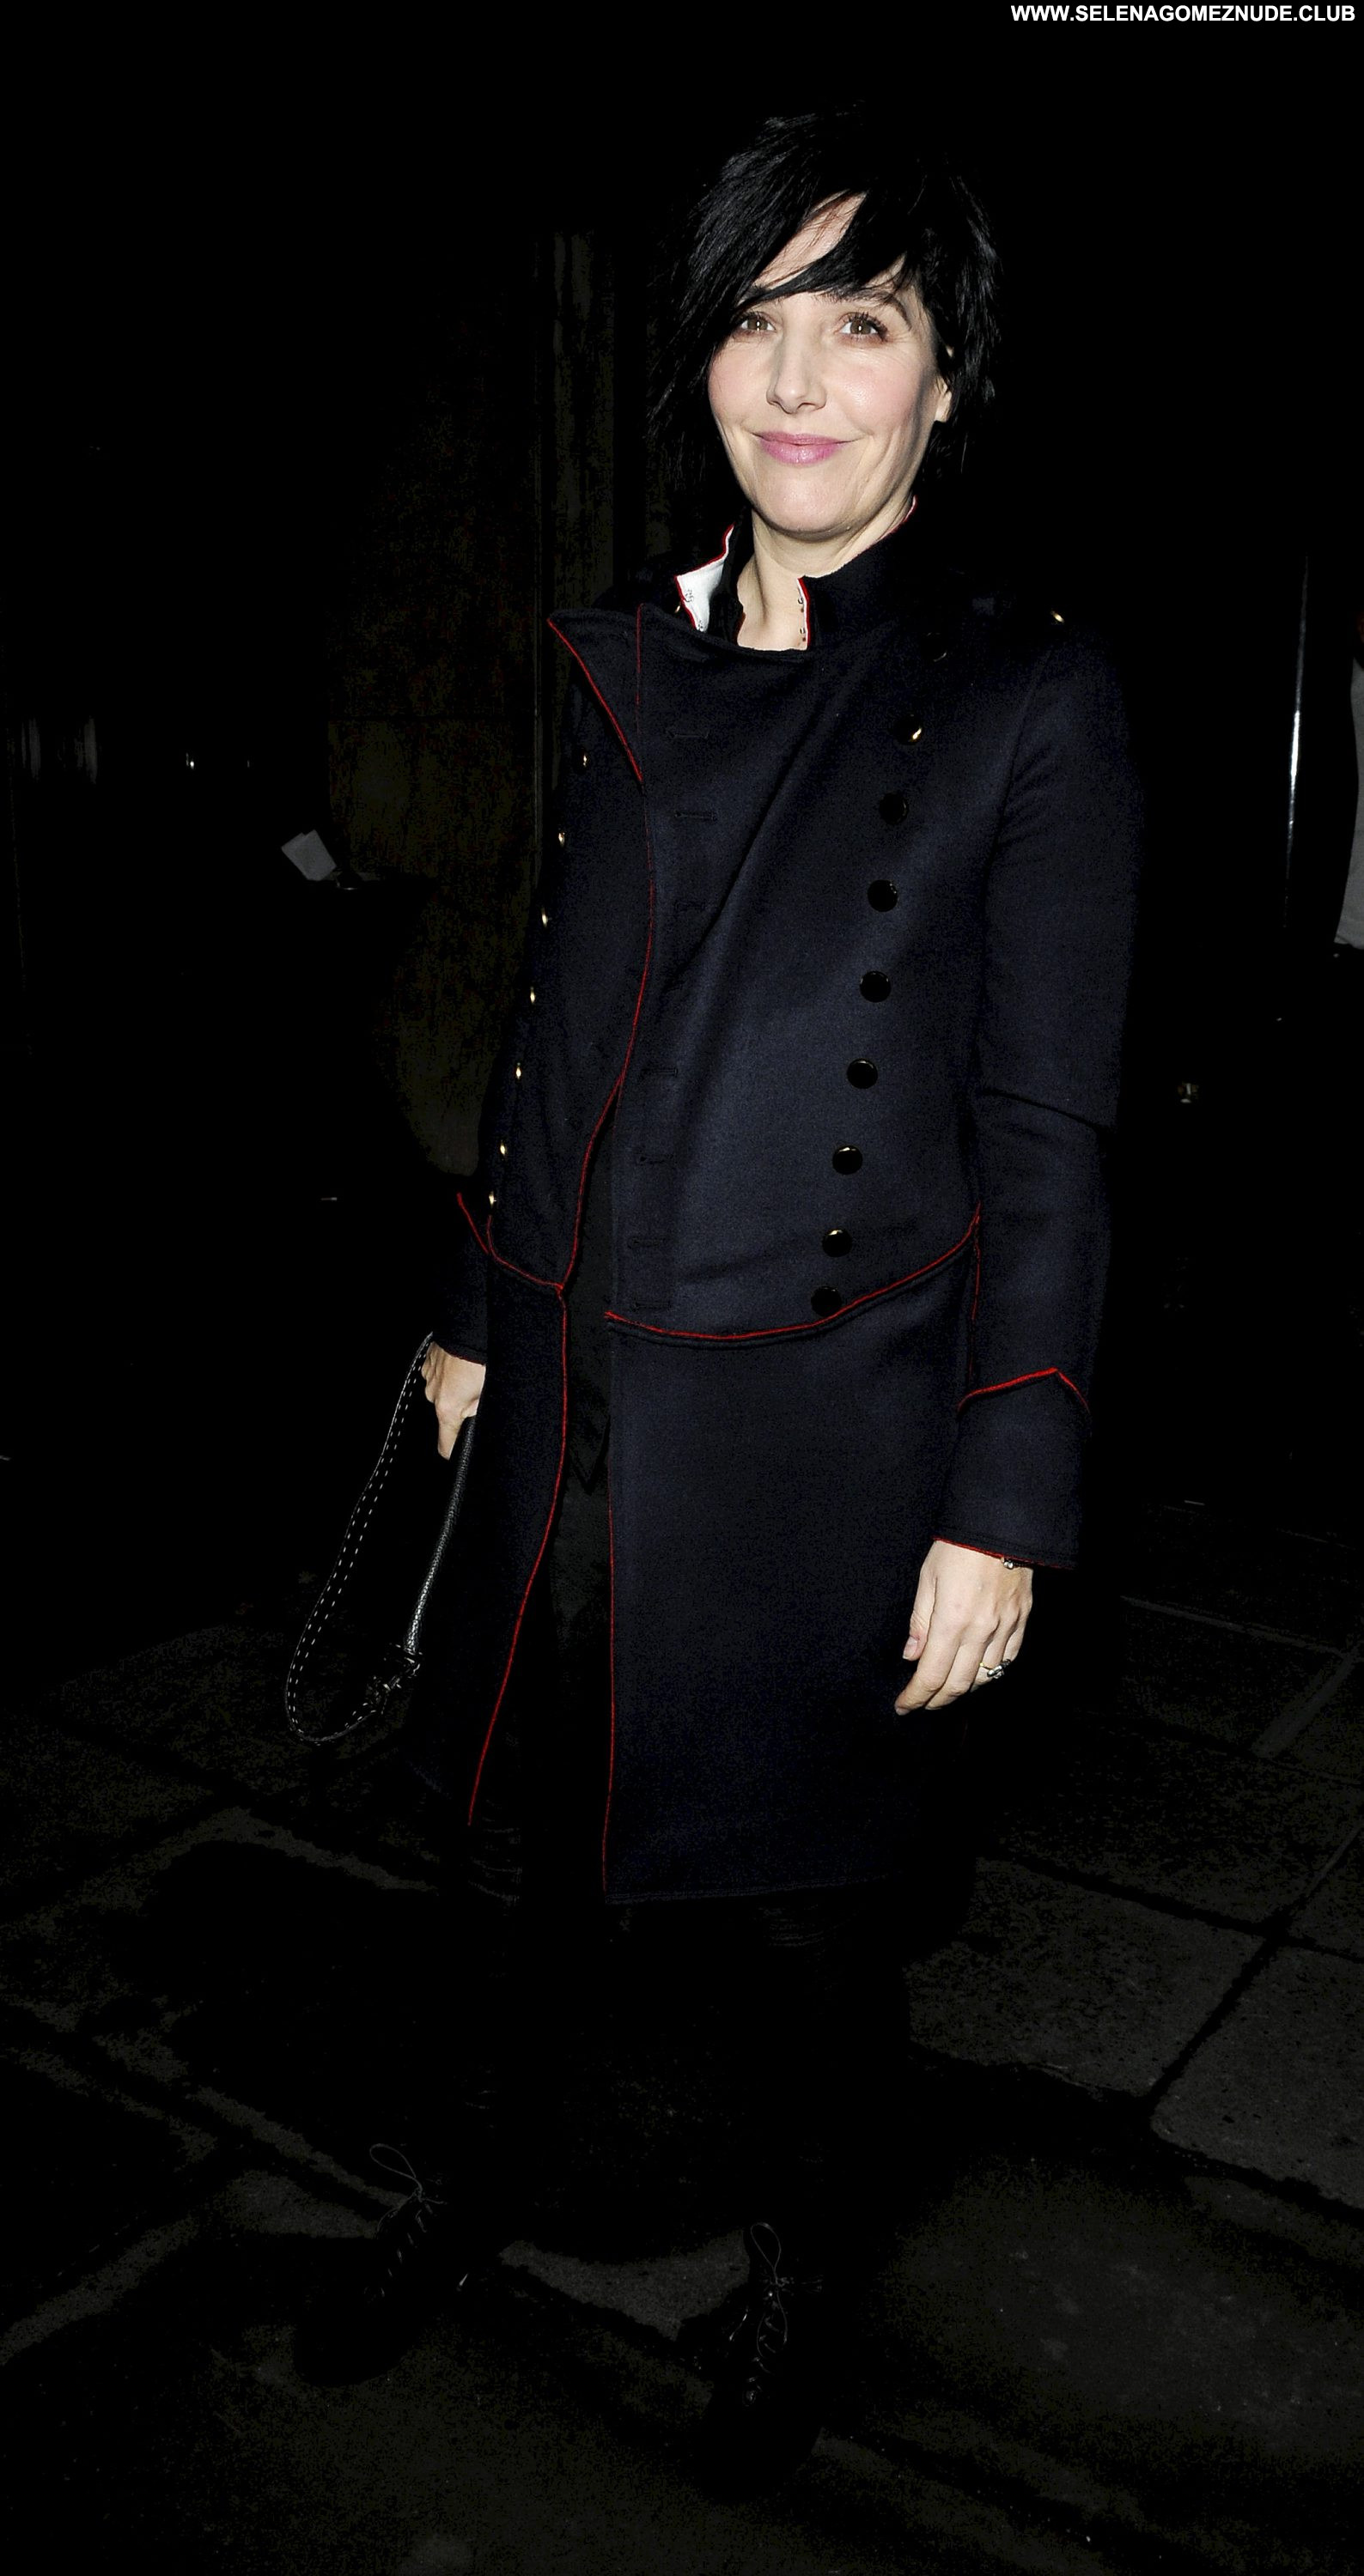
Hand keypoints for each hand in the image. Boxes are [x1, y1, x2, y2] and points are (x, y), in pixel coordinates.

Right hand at [421, 1343, 485, 1460]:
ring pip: (444, 1392)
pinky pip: (440, 1374)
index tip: (461, 1450)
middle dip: (462, 1409)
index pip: (445, 1446)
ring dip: (457, 1388)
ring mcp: (429, 1375)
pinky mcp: (429, 1359)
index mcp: (448, 1408)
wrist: (472, 1326)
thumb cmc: (483, 1360)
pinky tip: (464, 1363)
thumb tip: (476, 1420)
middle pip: (447, 1414)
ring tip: (474, 1373)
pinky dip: (451, 1372)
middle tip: (481, 1394)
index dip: (455, 1451)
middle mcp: (433, 1394)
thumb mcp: (490, 1394)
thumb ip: (480, 1413)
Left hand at [894, 1538, 1032, 1712]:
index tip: (904, 1706)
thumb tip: (911, 1656)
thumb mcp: (927, 1578)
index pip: (931, 1675)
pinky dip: (991, 1672)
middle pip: (958, 1684)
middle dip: (937, 1700)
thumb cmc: (959, 1547)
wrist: (1002, 1523)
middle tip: (922, 1703)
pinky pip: (1008, 1658)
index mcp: (952, 1620)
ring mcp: (1006, 1627)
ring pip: (986, 1676)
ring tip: (947, 1688)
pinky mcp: (1022, 1620)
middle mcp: (981, 1630)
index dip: (916, 1696)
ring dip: (963, 1688)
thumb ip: (920, 1621)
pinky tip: (977, 1671)